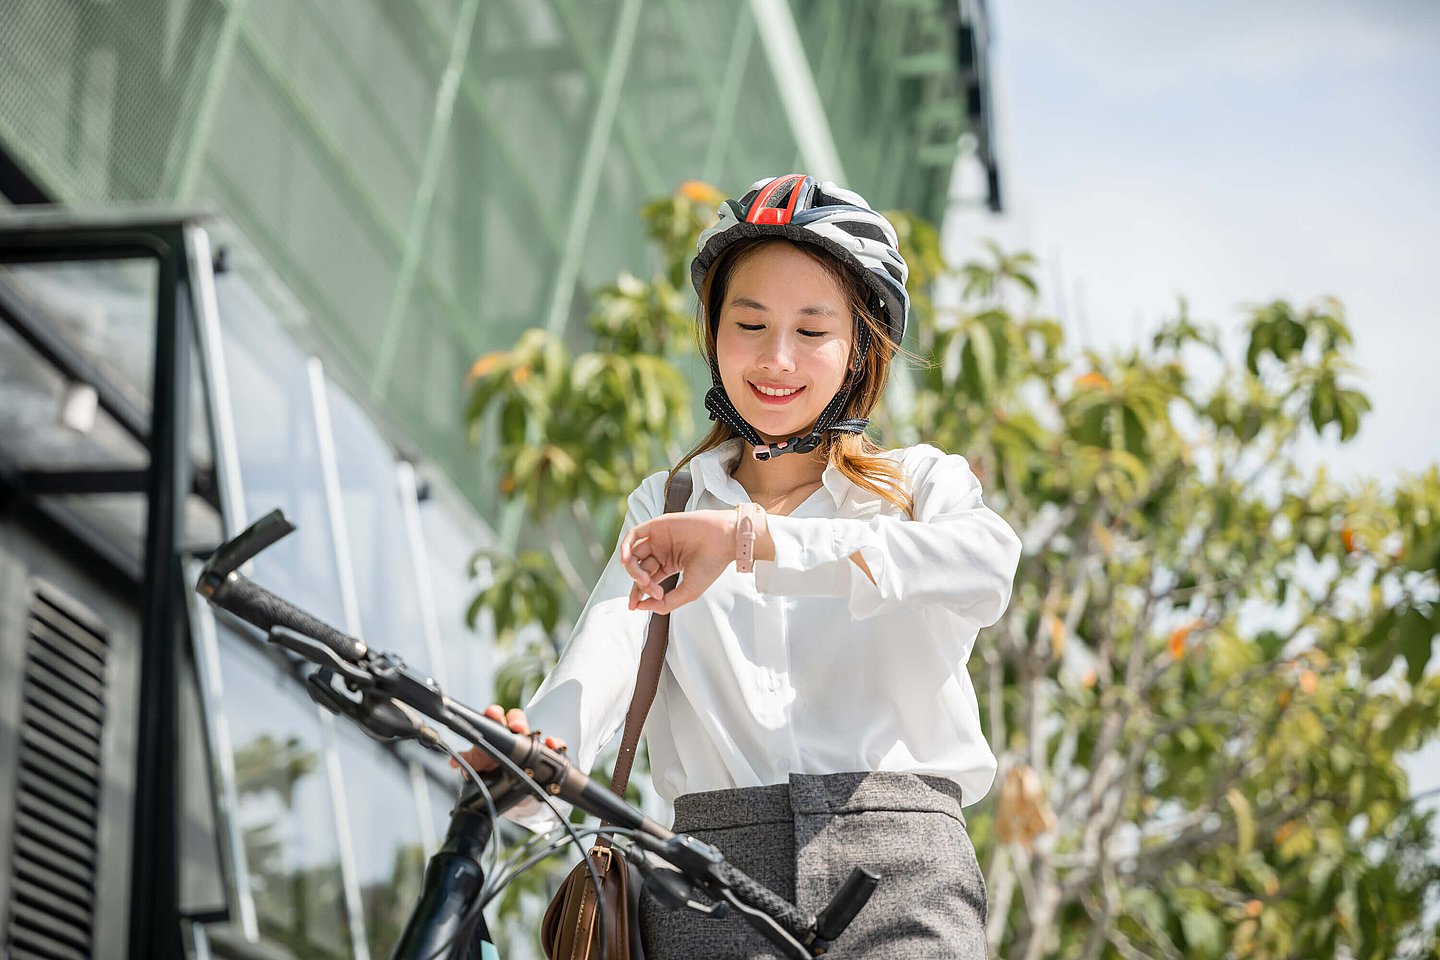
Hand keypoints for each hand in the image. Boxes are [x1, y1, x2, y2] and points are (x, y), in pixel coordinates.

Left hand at [449, 704, 565, 775]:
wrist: (513, 788)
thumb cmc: (494, 771)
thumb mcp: (481, 767)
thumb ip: (471, 763)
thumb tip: (454, 762)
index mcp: (495, 734)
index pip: (494, 717)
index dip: (493, 714)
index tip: (493, 714)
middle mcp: (513, 734)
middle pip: (516, 719)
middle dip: (516, 721)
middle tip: (516, 728)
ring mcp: (528, 743)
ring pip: (534, 730)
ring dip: (536, 734)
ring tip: (538, 739)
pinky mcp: (543, 752)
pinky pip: (551, 745)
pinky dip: (554, 744)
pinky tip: (554, 746)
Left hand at [620, 509, 741, 613]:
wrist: (724, 540)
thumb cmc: (711, 565)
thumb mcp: (687, 592)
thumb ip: (665, 603)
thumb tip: (642, 607)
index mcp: (670, 564)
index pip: (647, 580)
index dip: (639, 594)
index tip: (636, 606)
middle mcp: (662, 551)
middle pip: (639, 569)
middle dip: (638, 584)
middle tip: (649, 589)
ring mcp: (659, 538)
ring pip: (634, 554)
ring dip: (633, 569)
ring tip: (644, 579)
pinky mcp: (657, 526)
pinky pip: (634, 535)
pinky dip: (626, 547)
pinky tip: (627, 561)